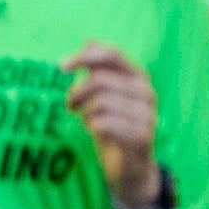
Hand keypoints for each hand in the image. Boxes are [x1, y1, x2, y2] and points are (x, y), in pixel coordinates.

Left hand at [62, 42, 162, 203]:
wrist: (129, 168)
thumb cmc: (112, 127)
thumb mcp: (104, 96)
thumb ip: (98, 70)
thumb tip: (89, 40)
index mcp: (137, 76)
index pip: (111, 54)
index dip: (84, 57)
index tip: (60, 67)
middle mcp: (146, 92)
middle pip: (99, 80)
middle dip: (76, 92)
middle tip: (70, 105)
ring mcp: (148, 114)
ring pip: (100, 103)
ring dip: (84, 112)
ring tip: (86, 120)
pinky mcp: (142, 137)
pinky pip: (104, 124)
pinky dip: (92, 127)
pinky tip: (95, 132)